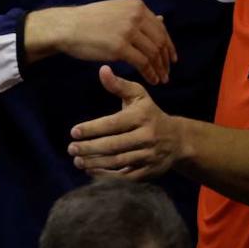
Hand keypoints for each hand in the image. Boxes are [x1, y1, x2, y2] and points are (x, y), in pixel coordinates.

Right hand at [24, 0, 176, 84]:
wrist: (68, 26)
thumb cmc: (89, 20)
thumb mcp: (118, 12)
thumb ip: (139, 17)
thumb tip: (162, 19)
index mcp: (137, 6)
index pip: (160, 28)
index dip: (169, 45)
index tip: (171, 59)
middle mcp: (136, 16)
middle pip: (160, 41)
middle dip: (166, 59)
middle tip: (167, 73)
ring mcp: (128, 31)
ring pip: (153, 53)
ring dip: (159, 69)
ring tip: (161, 79)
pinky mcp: (120, 47)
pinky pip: (142, 63)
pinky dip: (150, 73)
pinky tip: (151, 80)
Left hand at [67, 66, 181, 179]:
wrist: (177, 140)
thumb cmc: (150, 113)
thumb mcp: (138, 96)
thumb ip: (118, 84)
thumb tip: (102, 70)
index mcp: (142, 116)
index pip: (113, 124)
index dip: (92, 128)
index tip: (74, 132)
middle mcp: (147, 137)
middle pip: (113, 145)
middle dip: (89, 148)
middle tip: (71, 148)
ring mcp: (149, 156)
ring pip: (118, 162)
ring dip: (94, 163)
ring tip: (77, 160)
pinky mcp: (149, 172)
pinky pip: (124, 177)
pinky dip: (106, 176)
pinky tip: (90, 171)